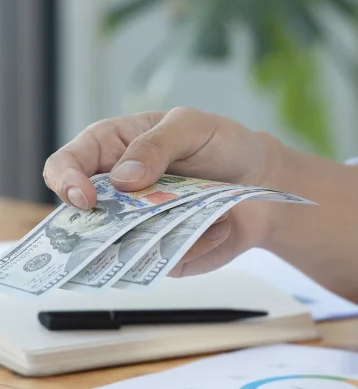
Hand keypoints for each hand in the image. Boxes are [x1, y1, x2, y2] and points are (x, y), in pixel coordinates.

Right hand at [42, 108, 279, 276]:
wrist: (261, 177)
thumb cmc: (220, 144)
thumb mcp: (191, 127)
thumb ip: (156, 145)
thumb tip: (123, 178)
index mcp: (110, 150)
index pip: (66, 166)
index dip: (66, 182)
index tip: (87, 198)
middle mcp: (117, 193)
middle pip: (82, 218)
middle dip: (105, 225)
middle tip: (147, 216)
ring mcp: (139, 226)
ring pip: (122, 247)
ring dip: (162, 234)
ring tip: (207, 213)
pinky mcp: (165, 252)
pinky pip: (166, 261)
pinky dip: (195, 245)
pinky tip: (220, 225)